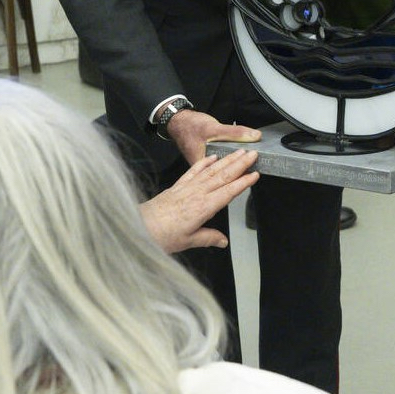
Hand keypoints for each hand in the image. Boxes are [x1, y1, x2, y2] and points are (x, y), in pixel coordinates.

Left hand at [140, 149, 259, 252]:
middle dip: (239, 164)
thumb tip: (223, 241)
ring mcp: (187, 188)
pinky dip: (204, 163)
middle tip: (253, 154)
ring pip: (211, 170)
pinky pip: (193, 171)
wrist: (140, 226)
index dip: (243, 183)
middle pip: (222, 176)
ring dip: (226, 160)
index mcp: (203, 207)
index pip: (228, 192)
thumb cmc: (162, 236)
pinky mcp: (177, 186)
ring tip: (238, 152)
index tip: (255, 174)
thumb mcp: (188, 241)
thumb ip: (208, 238)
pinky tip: (212, 157)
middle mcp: (197, 194)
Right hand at [165, 109, 260, 167]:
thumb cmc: (189, 126)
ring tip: (252, 167)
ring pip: (225, 170)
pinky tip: (240, 161)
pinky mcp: (208, 158)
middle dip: (242, 172)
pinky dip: (231, 161)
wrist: (177, 121)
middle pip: (227, 175)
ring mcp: (206, 165)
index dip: (241, 175)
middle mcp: (204, 170)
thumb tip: (254, 136)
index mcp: (204, 166)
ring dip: (238, 168)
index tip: (256, 171)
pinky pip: (222, 163)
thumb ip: (234, 133)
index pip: (226, 176)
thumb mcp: (213, 128)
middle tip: (258, 169)